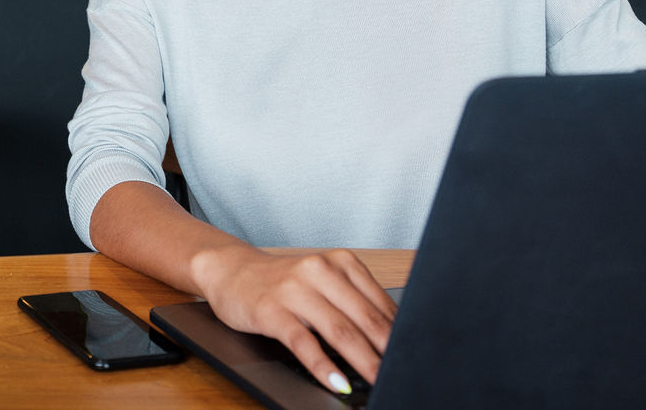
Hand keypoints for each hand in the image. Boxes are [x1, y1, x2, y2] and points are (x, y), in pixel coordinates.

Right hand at [199, 246, 396, 393]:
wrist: (230, 270)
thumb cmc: (283, 281)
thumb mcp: (323, 281)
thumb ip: (355, 302)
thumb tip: (393, 339)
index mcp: (340, 262)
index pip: (381, 304)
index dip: (401, 336)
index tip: (414, 358)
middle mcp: (319, 271)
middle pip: (364, 319)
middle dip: (388, 353)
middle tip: (404, 376)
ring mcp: (294, 290)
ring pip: (339, 331)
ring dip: (363, 362)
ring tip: (379, 382)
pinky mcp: (272, 310)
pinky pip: (304, 343)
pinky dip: (324, 367)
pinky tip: (337, 383)